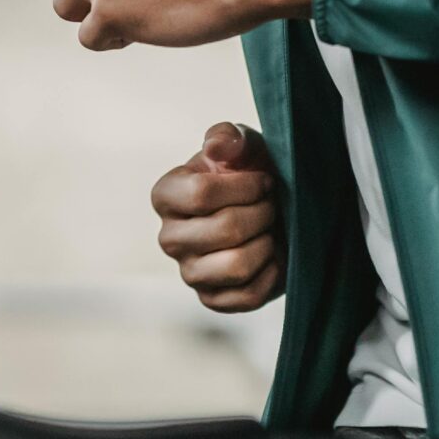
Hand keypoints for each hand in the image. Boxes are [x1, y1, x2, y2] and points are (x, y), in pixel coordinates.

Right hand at [152, 122, 282, 312]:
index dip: (245, 186)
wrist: (270, 211)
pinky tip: (272, 256)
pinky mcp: (212, 300)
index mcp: (166, 195)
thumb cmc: (249, 172)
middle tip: (272, 205)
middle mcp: (169, 238)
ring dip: (267, 243)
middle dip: (262, 213)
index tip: (264, 180)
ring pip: (237, 265)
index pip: (201, 194)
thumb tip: (216, 148)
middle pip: (225, 229)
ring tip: (270, 229)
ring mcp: (189, 273)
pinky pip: (249, 294)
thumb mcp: (242, 145)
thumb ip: (228, 138)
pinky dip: (271, 273)